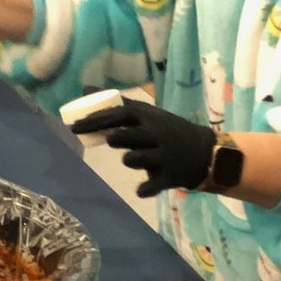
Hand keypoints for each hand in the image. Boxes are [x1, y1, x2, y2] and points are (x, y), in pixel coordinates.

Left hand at [71, 98, 215, 197]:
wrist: (205, 152)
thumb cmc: (167, 130)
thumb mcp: (147, 113)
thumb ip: (118, 104)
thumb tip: (85, 89)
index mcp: (148, 117)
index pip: (120, 113)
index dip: (97, 119)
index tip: (75, 125)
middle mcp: (156, 135)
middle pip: (131, 135)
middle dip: (117, 137)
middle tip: (108, 140)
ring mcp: (164, 156)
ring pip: (141, 159)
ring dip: (131, 159)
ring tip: (127, 159)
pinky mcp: (171, 177)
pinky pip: (155, 184)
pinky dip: (146, 188)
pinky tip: (139, 190)